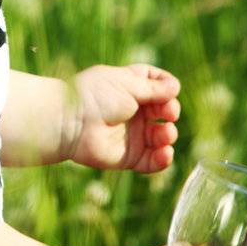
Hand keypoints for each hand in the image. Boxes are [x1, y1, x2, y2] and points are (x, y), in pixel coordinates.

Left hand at [63, 62, 180, 171]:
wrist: (70, 122)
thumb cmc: (95, 96)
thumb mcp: (127, 84)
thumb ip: (154, 88)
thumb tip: (175, 87)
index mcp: (129, 87)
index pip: (155, 84)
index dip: (166, 86)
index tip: (169, 88)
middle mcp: (132, 111)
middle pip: (164, 111)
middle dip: (170, 111)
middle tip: (168, 112)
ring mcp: (132, 134)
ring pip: (162, 136)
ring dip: (169, 135)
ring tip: (165, 133)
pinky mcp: (129, 157)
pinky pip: (152, 161)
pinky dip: (163, 159)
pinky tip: (165, 152)